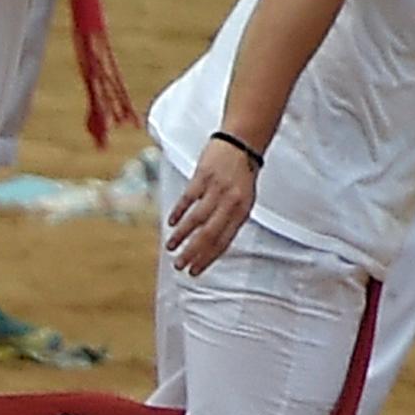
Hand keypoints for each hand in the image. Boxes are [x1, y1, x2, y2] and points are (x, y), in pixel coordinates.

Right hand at [162, 139, 259, 276]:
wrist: (242, 143)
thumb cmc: (242, 173)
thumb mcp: (244, 200)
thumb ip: (231, 220)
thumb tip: (215, 244)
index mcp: (242, 212)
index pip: (224, 242)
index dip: (208, 258)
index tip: (195, 271)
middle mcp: (231, 203)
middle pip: (209, 234)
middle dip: (193, 253)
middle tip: (180, 265)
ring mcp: (217, 189)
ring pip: (197, 219)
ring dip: (182, 235)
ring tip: (171, 246)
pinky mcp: (204, 176)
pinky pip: (189, 198)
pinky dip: (179, 212)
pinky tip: (171, 222)